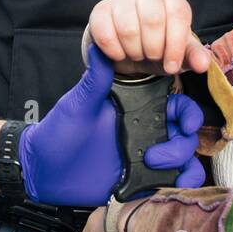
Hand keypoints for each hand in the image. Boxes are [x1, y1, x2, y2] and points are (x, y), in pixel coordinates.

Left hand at [20, 45, 205, 205]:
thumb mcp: (78, 104)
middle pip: (185, 136)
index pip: (176, 106)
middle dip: (183, 144)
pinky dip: (181, 185)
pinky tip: (170, 184)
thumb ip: (95, 79)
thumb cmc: (58, 133)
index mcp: (135, 111)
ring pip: (184, 161)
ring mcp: (145, 159)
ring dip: (181, 164)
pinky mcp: (141, 182)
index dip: (189, 112)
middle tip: (156, 153)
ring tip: (152, 165)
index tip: (185, 121)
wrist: (43, 170)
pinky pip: (172, 184)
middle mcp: (145, 133)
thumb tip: (100, 46)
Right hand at [89, 0, 212, 74]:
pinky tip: (120, 52)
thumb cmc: (156, 45)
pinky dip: (115, 51)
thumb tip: (203, 64)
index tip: (171, 65)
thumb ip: (193, 56)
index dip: (175, 44)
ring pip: (128, 28)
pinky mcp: (101, 10)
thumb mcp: (178, 53)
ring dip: (134, 51)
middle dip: (153, 48)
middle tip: (151, 56)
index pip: (178, 14)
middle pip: (153, 20)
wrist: (126, 48)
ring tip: (136, 53)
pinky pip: (106, 33)